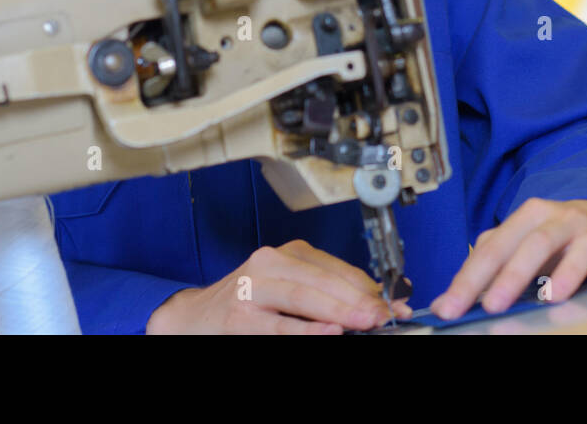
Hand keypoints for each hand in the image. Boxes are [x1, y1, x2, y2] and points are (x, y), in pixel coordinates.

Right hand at [145, 239, 411, 333]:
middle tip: (387, 316)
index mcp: (286, 254)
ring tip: (367, 322)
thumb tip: (375, 304)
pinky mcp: (238, 316)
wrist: (191, 319)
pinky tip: (329, 332)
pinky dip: (306, 330)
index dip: (369, 289)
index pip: (337, 269)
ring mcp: (251, 288)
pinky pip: (279, 325)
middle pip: (323, 280)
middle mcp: (268, 264)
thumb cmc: (246, 306)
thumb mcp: (286, 290)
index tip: (396, 305)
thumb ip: (324, 293)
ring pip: (303, 297)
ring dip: (340, 311)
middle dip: (359, 300)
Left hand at [429, 198, 586, 319]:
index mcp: (527, 216)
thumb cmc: (554, 237)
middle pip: (532, 244)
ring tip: (551, 298)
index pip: (494, 248)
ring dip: (564, 273)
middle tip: (492, 306)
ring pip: (576, 248)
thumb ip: (485, 269)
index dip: (470, 278)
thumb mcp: (519, 243)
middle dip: (511, 276)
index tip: (451, 307)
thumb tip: (445, 303)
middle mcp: (558, 219)